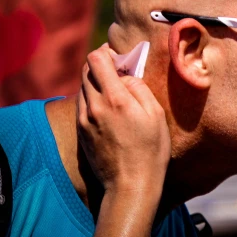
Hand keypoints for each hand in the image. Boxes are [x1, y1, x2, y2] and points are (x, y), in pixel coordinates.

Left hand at [77, 44, 170, 202]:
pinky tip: (109, 109)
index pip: (96, 60)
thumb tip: (126, 76)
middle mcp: (94, 106)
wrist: (131, 184)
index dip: (106, 52)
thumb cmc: (150, 150)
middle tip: (118, 70)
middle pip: (86, 71)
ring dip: (96, 82)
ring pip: (82, 87)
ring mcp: (84, 120)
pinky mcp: (81, 132)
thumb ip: (139, 88)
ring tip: (115, 91)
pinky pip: (82, 105)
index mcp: (115, 99)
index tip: (118, 56)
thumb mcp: (156, 115)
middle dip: (101, 65)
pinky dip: (93, 98)